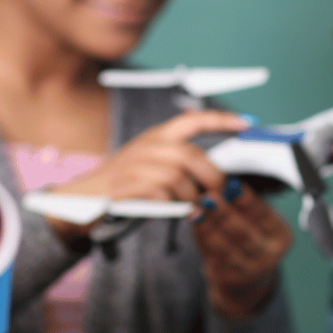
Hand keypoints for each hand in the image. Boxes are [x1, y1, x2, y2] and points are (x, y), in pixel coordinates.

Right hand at [57, 108, 244, 206]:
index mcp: (158, 136)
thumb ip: (183, 164)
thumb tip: (221, 177)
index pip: (192, 120)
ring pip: (176, 176)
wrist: (84, 199)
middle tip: (221, 193)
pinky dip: (174, 206)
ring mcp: (134, 165)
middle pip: (189, 155)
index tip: (248, 124)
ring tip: (194, 207)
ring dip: (191, 196)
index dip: (221, 120)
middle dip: (212, 176)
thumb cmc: (128, 185)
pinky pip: (160, 195)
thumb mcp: (154, 165)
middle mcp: (147, 146)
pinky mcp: (125, 187)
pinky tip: (177, 212)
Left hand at [192, 182, 292, 317]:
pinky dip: (204, 243)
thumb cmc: (247, 234)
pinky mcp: (233, 278)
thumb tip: (220, 186)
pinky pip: (217, 260)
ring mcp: (253, 269)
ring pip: (229, 249)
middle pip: (246, 233)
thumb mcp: (250, 218)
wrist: (246, 271)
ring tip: (196, 213)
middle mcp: (270, 253)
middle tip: (208, 197)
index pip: (264, 215)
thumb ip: (237, 204)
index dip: (247, 200)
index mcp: (280, 234)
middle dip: (225, 214)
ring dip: (210, 229)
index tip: (231, 185)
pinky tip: (196, 230)